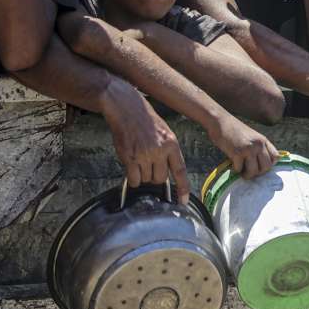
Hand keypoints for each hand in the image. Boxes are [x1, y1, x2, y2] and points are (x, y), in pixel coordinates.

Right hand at [102, 84, 190, 203]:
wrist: (126, 107)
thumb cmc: (145, 120)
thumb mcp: (165, 133)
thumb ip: (168, 151)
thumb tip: (167, 171)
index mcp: (172, 144)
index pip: (180, 171)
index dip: (183, 188)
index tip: (182, 201)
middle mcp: (160, 150)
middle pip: (161, 178)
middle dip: (155, 177)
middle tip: (148, 165)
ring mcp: (144, 154)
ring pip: (147, 179)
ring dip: (143, 176)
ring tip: (138, 160)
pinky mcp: (130, 157)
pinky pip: (134, 179)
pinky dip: (133, 178)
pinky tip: (131, 168)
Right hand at [208, 115, 279, 178]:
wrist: (220, 121)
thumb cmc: (233, 130)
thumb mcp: (252, 136)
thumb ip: (258, 147)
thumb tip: (260, 164)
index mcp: (263, 140)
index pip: (276, 157)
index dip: (269, 164)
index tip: (260, 166)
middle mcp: (259, 145)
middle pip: (267, 167)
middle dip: (258, 173)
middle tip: (250, 172)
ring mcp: (249, 149)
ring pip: (254, 171)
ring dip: (247, 175)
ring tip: (242, 172)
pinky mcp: (237, 152)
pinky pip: (240, 169)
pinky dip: (236, 169)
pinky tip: (233, 165)